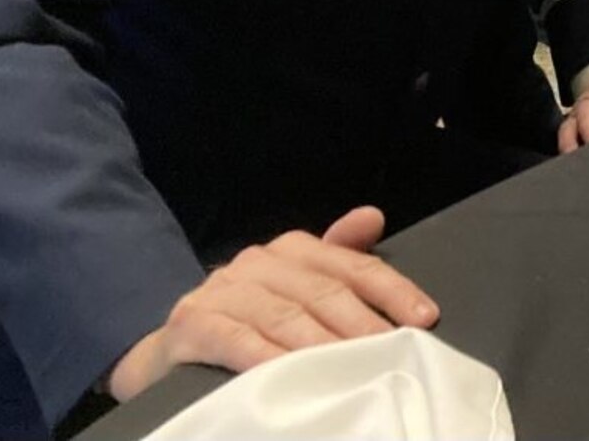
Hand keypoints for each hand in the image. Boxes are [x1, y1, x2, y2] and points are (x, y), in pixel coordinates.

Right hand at [106, 207, 436, 401]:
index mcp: (292, 249)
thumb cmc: (243, 320)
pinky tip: (289, 373)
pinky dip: (265, 357)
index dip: (391, 289)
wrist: (165, 350)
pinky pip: (237, 340)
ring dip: (323, 345)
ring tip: (354, 368)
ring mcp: (223, 291)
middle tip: (394, 352)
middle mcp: (258, 262)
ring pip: (286, 317)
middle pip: (323, 292)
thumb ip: (336, 257)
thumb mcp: (293, 286)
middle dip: (363, 324)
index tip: (424, 317)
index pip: (352, 266)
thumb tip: (373, 216)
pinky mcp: (193, 324)